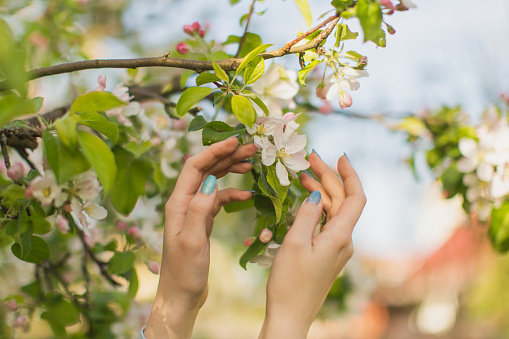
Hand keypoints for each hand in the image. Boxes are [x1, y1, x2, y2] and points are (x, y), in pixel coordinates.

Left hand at [145, 137, 257, 338]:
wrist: (181, 295)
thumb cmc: (184, 272)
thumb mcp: (192, 241)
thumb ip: (199, 210)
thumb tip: (210, 180)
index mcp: (178, 203)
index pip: (194, 166)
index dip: (214, 150)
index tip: (235, 140)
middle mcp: (184, 202)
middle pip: (205, 169)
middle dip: (227, 155)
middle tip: (252, 148)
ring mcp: (194, 210)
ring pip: (213, 180)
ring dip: (230, 169)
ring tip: (252, 162)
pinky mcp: (203, 219)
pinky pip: (219, 198)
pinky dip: (233, 193)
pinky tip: (247, 195)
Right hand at [259, 152, 365, 338]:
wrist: (290, 314)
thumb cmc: (289, 282)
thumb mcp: (294, 243)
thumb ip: (307, 214)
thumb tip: (317, 194)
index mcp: (340, 236)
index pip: (355, 198)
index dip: (349, 175)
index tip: (338, 156)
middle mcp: (344, 241)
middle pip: (342, 202)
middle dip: (328, 178)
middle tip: (308, 159)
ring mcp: (337, 248)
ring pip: (333, 212)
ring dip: (321, 192)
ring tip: (303, 176)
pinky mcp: (327, 254)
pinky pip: (326, 224)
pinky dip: (317, 209)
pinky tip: (304, 201)